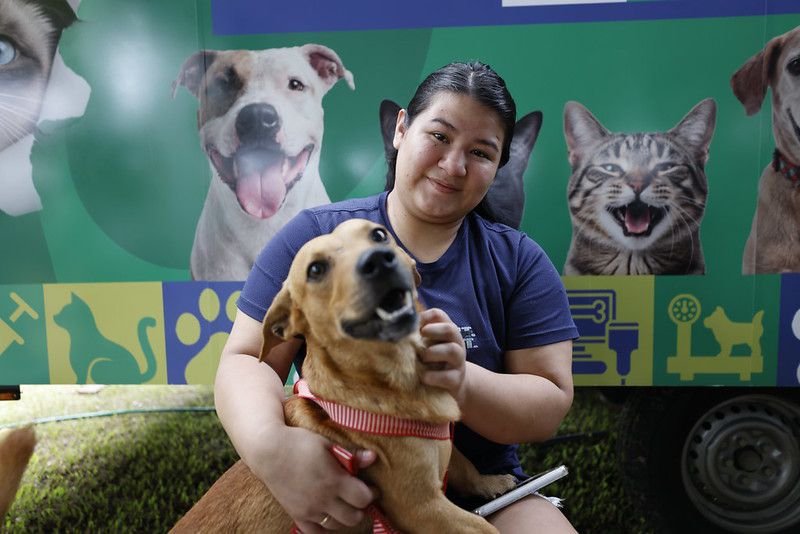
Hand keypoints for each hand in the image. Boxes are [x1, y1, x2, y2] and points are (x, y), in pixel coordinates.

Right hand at [251, 425, 375, 531]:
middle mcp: (323, 499)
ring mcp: (309, 510)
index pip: (363, 498)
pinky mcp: (297, 515)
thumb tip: (373, 457)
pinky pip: (315, 532)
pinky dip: (325, 527)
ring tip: (344, 503)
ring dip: (344, 516)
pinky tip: (328, 516)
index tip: (370, 487)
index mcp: (334, 480)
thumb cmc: (299, 443)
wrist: (268, 451)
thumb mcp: (327, 444)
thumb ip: (352, 455)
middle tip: (359, 496)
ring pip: (337, 525)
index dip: (371, 493)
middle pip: (354, 517)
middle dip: (360, 508)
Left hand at [418, 308, 467, 403]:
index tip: (415, 323)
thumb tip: (395, 326)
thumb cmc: (435, 360)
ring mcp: (458, 362)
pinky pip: (447, 377)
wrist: (454, 383)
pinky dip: (434, 376)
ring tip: (422, 358)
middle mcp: (456, 344)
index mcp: (447, 332)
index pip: (439, 315)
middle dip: (434, 330)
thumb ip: (416, 335)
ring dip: (433, 352)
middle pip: (450, 329)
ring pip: (452, 351)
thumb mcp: (428, 344)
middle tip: (421, 333)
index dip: (426, 316)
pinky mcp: (456, 380)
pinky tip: (424, 377)